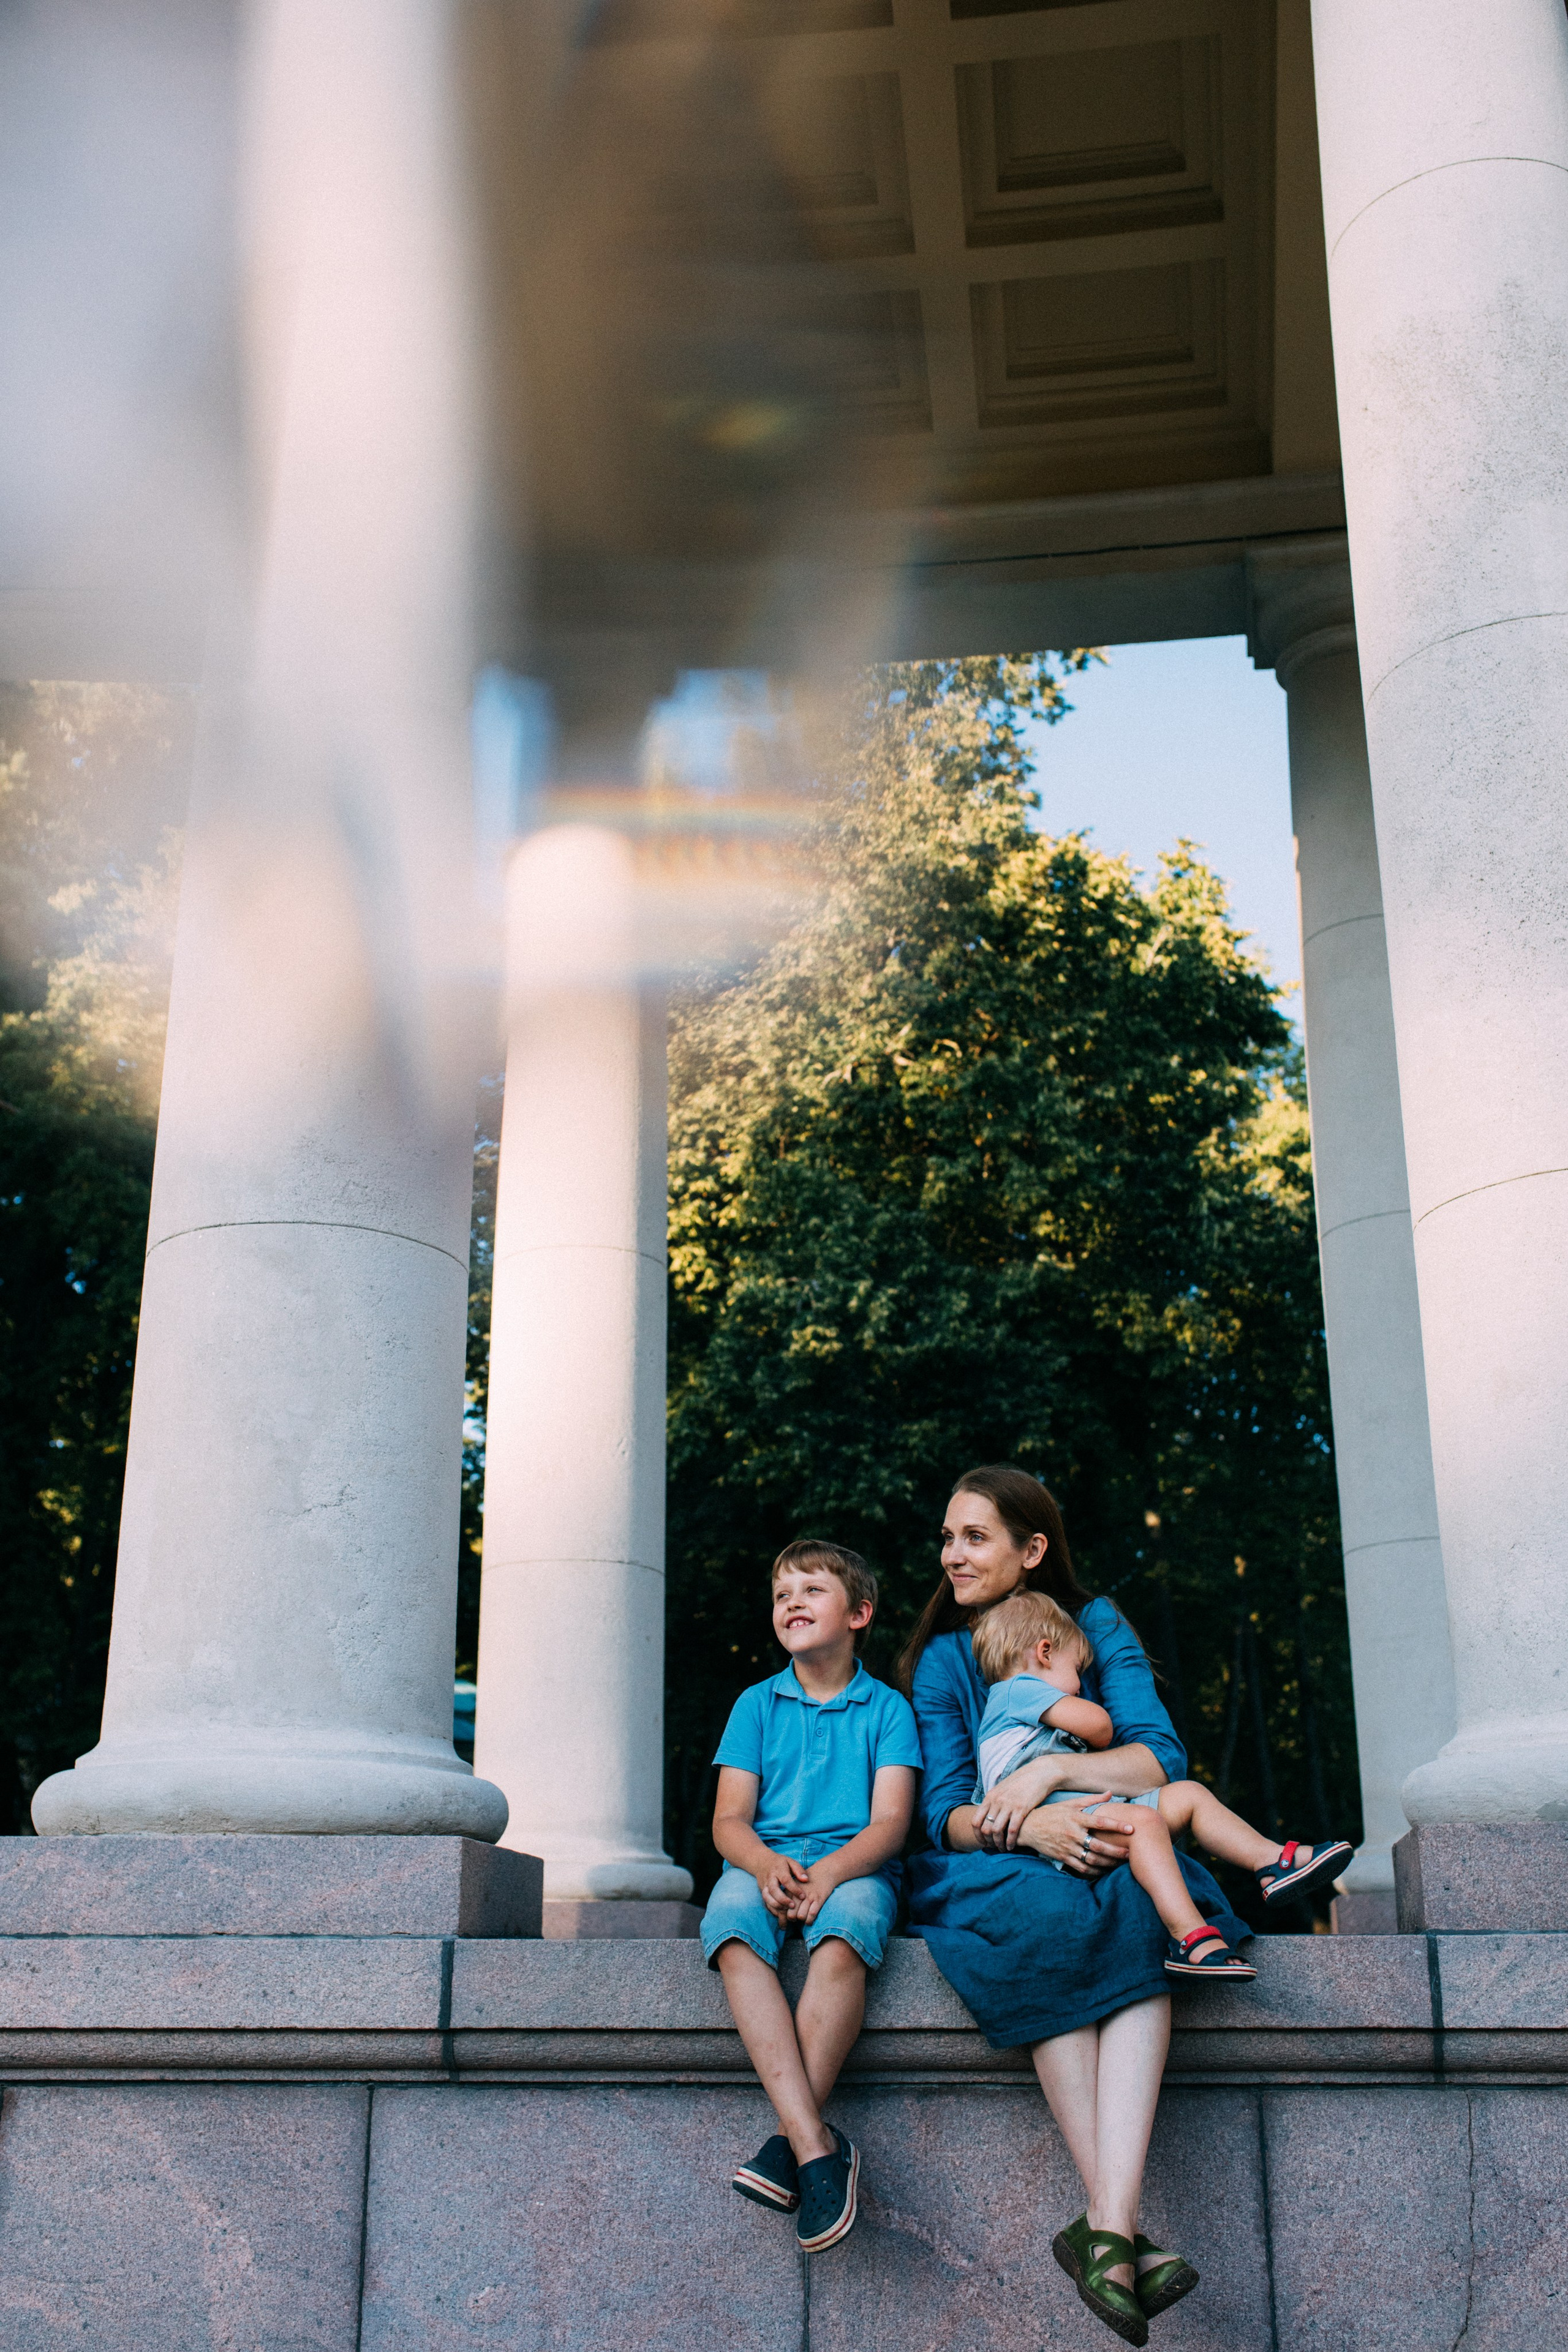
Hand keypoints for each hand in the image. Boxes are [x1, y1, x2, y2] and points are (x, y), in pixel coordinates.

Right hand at [756, 1850, 811, 1916]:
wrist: (762, 1861)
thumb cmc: (780, 1863)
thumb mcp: (790, 1862)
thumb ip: (799, 1870)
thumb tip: (806, 1880)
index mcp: (778, 1869)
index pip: (786, 1880)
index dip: (794, 1889)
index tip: (803, 1896)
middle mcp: (770, 1878)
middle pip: (774, 1890)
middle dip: (783, 1900)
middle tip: (793, 1906)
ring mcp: (764, 1885)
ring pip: (767, 1897)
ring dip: (776, 1905)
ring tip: (787, 1911)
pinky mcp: (761, 1891)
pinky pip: (765, 1902)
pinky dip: (772, 1908)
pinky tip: (780, 1913)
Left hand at [782, 1858, 838, 1924]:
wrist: (824, 1871)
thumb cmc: (807, 1882)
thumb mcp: (794, 1885)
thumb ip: (787, 1896)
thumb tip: (780, 1913)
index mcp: (790, 1890)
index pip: (782, 1908)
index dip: (783, 1917)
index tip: (786, 1919)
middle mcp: (798, 1893)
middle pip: (791, 1915)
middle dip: (793, 1920)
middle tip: (795, 1919)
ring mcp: (809, 1896)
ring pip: (801, 1916)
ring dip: (802, 1920)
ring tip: (803, 1919)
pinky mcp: (818, 1899)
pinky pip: (812, 1914)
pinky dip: (810, 1920)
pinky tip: (810, 1919)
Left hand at [973, 1753, 1075, 1849]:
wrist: (1039, 1773)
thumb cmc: (1021, 1782)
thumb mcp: (1003, 1789)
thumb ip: (994, 1801)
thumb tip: (988, 1815)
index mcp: (990, 1796)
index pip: (975, 1821)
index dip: (977, 1835)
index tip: (983, 1842)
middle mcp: (996, 1801)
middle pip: (985, 1828)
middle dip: (988, 1841)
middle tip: (994, 1847)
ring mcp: (1008, 1805)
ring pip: (997, 1831)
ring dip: (999, 1844)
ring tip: (1003, 1849)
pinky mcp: (1021, 1808)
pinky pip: (1012, 1830)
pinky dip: (1010, 1841)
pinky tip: (1012, 1846)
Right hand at [1017, 1794, 1131, 1877]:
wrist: (1029, 1827)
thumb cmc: (1052, 1813)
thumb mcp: (1070, 1804)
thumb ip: (1091, 1800)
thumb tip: (1110, 1793)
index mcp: (1076, 1817)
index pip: (1100, 1822)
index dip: (1116, 1825)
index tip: (1131, 1828)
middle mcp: (1073, 1833)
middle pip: (1098, 1845)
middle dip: (1116, 1851)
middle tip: (1129, 1853)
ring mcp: (1067, 1847)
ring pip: (1092, 1859)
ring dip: (1108, 1863)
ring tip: (1120, 1864)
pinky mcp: (1063, 1857)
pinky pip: (1082, 1867)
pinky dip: (1094, 1871)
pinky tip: (1104, 1871)